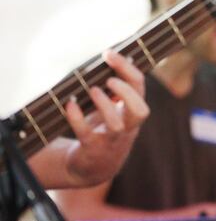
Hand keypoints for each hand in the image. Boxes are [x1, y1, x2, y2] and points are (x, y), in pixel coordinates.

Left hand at [62, 49, 148, 187]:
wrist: (95, 166)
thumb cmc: (105, 130)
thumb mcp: (116, 108)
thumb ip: (117, 88)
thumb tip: (112, 57)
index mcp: (133, 111)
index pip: (140, 87)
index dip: (127, 69)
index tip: (109, 54)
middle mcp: (128, 126)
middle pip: (140, 111)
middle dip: (126, 93)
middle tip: (109, 80)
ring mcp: (111, 139)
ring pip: (117, 125)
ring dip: (105, 106)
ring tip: (93, 90)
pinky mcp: (93, 149)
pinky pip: (87, 134)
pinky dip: (78, 119)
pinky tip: (70, 105)